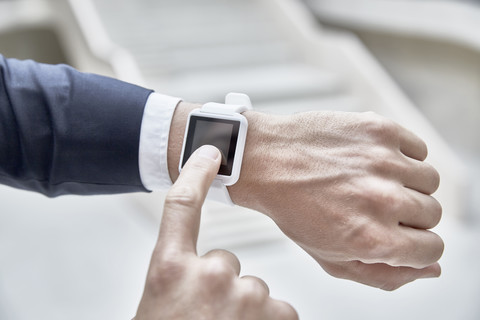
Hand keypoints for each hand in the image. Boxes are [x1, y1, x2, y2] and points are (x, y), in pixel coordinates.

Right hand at [135, 145, 297, 319]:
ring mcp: (245, 295)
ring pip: (251, 288)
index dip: (196, 174)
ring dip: (241, 308)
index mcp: (169, 270)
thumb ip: (176, 276)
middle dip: (219, 283)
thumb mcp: (157, 302)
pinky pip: (278, 309)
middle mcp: (208, 276)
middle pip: (224, 260)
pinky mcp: (276, 314)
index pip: (181, 205)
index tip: (210, 153)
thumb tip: (194, 268)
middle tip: (205, 314)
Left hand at [230, 110, 443, 290]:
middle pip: (433, 214)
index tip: (401, 235)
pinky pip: (418, 149)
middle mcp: (383, 201)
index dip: (417, 246)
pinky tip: (373, 160)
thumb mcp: (331, 258)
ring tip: (373, 181)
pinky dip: (403, 156)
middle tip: (375, 205)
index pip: (432, 250)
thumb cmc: (295, 211)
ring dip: (407, 184)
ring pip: (430, 180)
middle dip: (408, 215)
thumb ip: (385, 275)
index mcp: (373, 239)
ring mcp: (383, 162)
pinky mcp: (380, 131)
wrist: (267, 161)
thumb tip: (433, 270)